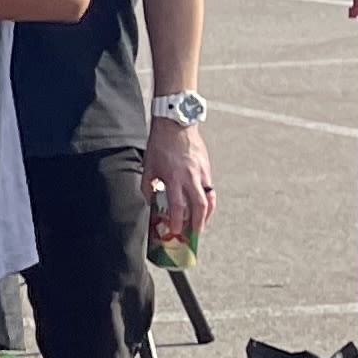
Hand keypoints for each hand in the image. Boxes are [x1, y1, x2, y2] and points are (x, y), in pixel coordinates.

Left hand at [146, 120, 216, 240]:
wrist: (176, 124)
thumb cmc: (160, 145)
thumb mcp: (148, 166)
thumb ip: (147, 186)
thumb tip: (149, 200)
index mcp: (174, 178)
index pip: (178, 206)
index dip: (178, 221)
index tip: (176, 231)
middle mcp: (190, 177)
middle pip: (200, 206)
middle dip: (199, 222)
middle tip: (195, 233)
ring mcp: (202, 172)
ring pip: (210, 198)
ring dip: (207, 214)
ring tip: (202, 223)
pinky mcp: (207, 167)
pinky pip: (210, 188)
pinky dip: (208, 199)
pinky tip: (204, 205)